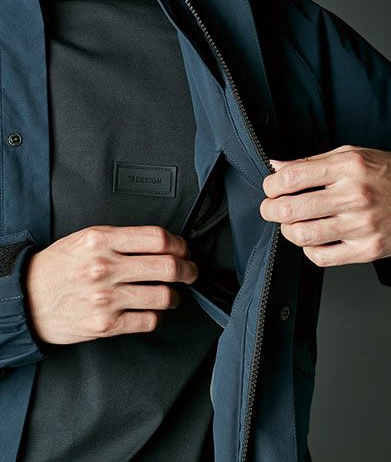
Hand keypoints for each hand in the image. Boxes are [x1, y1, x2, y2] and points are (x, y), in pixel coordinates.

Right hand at [24, 225, 197, 344]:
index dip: (180, 245)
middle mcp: (105, 267)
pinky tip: (152, 310)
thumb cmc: (58, 267)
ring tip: (172, 295)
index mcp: (102, 240)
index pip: (158, 239)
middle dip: (188, 270)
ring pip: (164, 296)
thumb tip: (162, 244)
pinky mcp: (105, 324)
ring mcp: (106, 298)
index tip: (183, 250)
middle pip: (168, 267)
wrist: (26, 299)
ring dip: (175, 296)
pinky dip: (157, 316)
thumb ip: (123, 239)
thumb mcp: (86, 239)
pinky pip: (149, 320)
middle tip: (190, 272)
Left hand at [260, 145, 390, 266]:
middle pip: (292, 209)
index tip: (271, 188)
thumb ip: (313, 162)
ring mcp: (362, 226)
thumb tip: (277, 166)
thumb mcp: (354, 155)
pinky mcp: (368, 250)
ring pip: (304, 235)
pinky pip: (323, 257)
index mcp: (349, 167)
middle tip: (270, 209)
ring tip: (290, 224)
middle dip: (270, 210)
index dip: (271, 185)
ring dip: (287, 230)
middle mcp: (355, 196)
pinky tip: (312, 240)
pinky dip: (309, 250)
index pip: (291, 177)